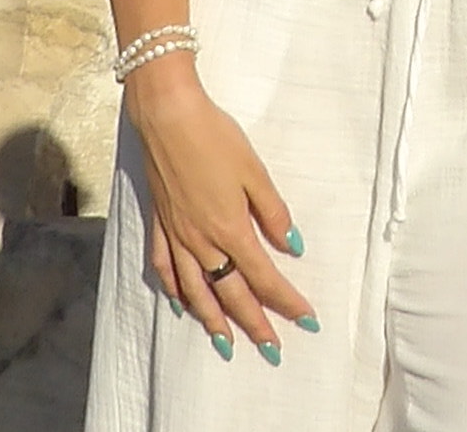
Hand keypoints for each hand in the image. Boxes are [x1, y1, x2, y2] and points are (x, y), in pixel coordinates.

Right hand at [128, 68, 316, 361]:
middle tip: (272, 349)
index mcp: (231, 230)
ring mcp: (177, 236)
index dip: (287, 301)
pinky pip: (165, 269)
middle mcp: (202, 242)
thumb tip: (292, 248)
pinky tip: (180, 303)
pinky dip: (174, 291)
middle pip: (231, 294)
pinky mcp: (159, 224)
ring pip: (195, 291)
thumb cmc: (216, 138)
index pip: (265, 278)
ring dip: (212, 320)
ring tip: (225, 343)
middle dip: (254, 324)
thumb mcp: (255, 172)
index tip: (307, 319)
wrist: (167, 116)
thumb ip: (273, 213)